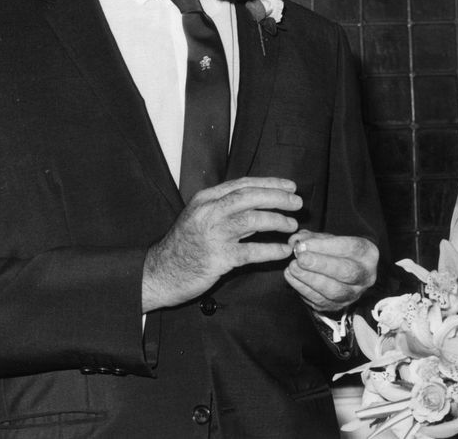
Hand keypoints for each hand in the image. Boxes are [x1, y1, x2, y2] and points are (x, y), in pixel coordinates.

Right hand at [142, 177, 300, 311]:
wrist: (159, 273)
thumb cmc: (184, 245)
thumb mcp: (200, 217)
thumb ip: (227, 209)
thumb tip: (262, 203)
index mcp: (205, 199)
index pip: (242, 184)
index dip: (270, 183)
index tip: (290, 185)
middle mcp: (208, 212)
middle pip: (249, 197)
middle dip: (277, 197)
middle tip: (297, 202)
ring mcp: (212, 235)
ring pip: (252, 220)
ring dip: (277, 221)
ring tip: (292, 225)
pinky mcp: (217, 259)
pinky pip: (250, 252)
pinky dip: (270, 250)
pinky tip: (283, 251)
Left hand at [283, 230, 377, 313]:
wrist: (345, 269)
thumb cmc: (336, 250)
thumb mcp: (328, 238)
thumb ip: (312, 238)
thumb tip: (296, 241)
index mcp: (368, 253)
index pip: (350, 248)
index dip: (325, 246)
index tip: (304, 244)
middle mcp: (365, 276)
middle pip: (347, 272)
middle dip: (321, 265)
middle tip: (300, 259)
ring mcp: (353, 294)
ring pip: (334, 291)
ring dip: (310, 279)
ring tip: (292, 268)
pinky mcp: (339, 306)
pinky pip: (321, 302)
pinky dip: (304, 290)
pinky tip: (292, 278)